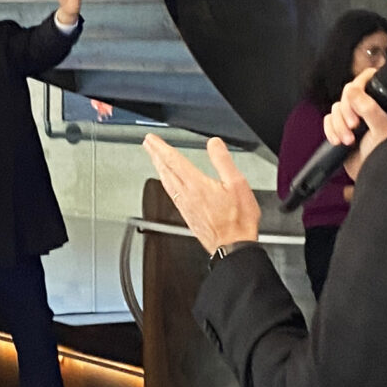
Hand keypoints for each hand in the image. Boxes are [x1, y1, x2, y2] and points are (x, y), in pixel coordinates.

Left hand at [141, 135, 261, 254]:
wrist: (233, 247)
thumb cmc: (238, 220)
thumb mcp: (237, 184)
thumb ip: (223, 160)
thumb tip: (214, 143)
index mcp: (196, 185)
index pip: (173, 161)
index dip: (161, 148)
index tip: (151, 139)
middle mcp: (186, 196)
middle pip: (166, 170)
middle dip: (155, 155)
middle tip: (148, 144)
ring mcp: (185, 207)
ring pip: (166, 182)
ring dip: (158, 168)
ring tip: (154, 159)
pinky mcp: (187, 216)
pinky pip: (171, 194)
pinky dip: (165, 183)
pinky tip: (167, 184)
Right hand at [324, 68, 386, 169]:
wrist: (372, 176)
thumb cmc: (384, 155)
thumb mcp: (381, 129)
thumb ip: (369, 108)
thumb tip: (352, 90)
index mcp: (382, 102)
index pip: (366, 80)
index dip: (358, 88)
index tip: (357, 104)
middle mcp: (367, 108)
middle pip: (346, 94)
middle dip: (346, 112)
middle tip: (354, 126)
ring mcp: (353, 118)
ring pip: (335, 108)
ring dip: (338, 125)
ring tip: (348, 140)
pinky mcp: (340, 128)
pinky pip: (327, 120)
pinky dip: (330, 131)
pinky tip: (338, 141)